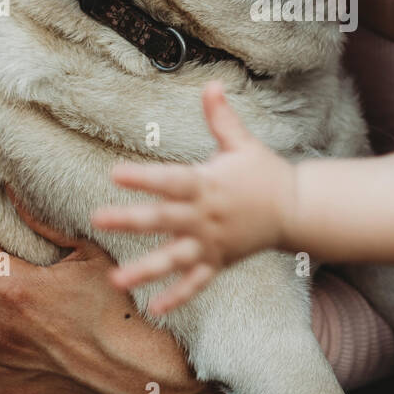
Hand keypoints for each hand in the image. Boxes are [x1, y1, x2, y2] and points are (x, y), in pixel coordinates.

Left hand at [93, 81, 294, 314]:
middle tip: (97, 219)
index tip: (115, 173)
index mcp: (208, 185)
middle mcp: (206, 217)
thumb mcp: (243, 143)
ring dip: (144, 270)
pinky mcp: (219, 262)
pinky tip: (153, 309)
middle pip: (163, 218)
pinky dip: (177, 297)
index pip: (171, 180)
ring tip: (115, 280)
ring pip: (174, 259)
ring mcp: (211, 243)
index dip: (144, 177)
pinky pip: (196, 283)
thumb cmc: (264, 172)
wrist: (296, 209)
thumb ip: (222, 118)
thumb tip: (212, 84)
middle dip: (130, 220)